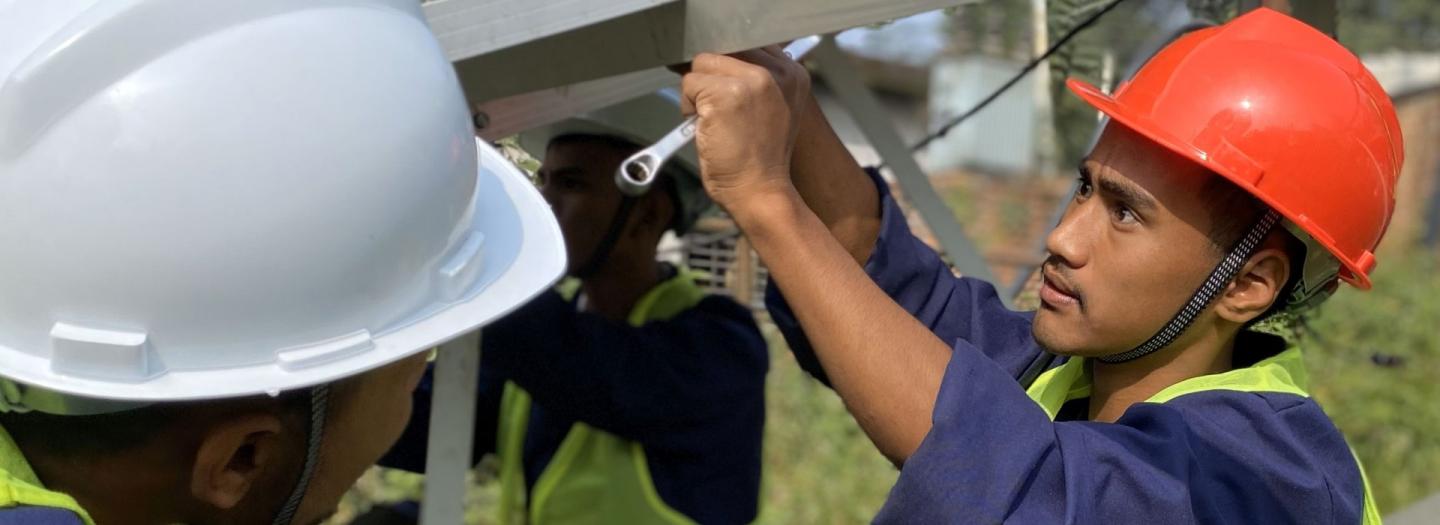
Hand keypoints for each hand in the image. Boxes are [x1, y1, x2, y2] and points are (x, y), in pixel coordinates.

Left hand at [680, 46, 811, 215]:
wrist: (760, 193)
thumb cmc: (759, 159)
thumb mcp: (773, 110)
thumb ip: (756, 81)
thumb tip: (715, 58)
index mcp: (792, 73)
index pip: (747, 43)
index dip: (727, 65)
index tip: (724, 89)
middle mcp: (776, 71)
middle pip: (723, 50)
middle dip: (711, 78)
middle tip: (719, 112)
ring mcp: (751, 81)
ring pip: (703, 64)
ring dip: (698, 93)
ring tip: (715, 122)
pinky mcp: (725, 95)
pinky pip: (689, 83)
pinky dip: (688, 107)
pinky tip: (707, 129)